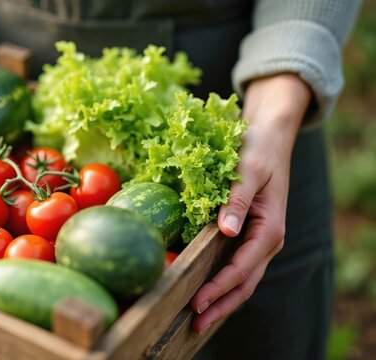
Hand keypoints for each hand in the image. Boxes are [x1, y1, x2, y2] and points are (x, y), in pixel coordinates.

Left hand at [190, 73, 311, 333]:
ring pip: (242, 280)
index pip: (242, 267)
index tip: (197, 301)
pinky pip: (237, 267)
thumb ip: (237, 200)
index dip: (219, 286)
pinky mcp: (249, 237)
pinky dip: (223, 284)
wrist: (269, 137)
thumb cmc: (257, 149)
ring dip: (222, 300)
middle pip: (244, 283)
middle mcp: (267, 240)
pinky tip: (206, 294)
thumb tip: (227, 231)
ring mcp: (258, 240)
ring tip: (198, 319)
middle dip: (220, 305)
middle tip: (194, 323)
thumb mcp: (247, 169)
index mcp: (269, 228)